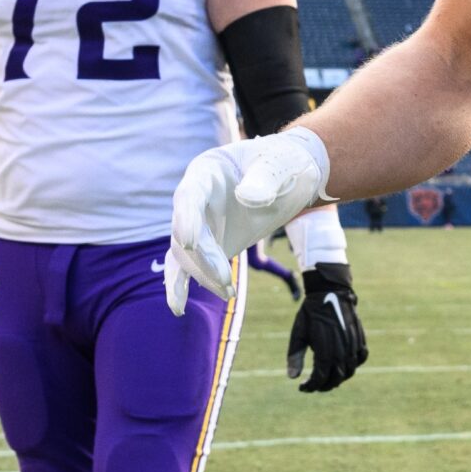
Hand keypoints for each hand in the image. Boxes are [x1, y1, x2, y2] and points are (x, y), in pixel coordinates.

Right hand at [165, 129, 331, 314]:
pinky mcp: (208, 243)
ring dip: (204, 274)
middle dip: (204, 258)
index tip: (188, 242)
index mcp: (208, 171)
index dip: (186, 218)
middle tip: (226, 280)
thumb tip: (248, 199)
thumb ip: (264, 180)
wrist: (291, 175)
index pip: (190, 196)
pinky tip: (178, 308)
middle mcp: (196, 197)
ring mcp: (200, 221)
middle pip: (187, 230)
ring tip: (229, 291)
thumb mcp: (279, 166)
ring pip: (186, 253)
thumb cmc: (284, 163)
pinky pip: (188, 264)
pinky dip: (183, 284)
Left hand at [288, 262, 367, 391]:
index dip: (311, 386)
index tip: (303, 387)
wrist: (330, 292)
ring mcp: (352, 345)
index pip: (320, 378)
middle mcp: (341, 351)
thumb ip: (295, 356)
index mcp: (324, 351)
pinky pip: (361, 357)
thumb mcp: (298, 334)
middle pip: (336, 378)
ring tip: (329, 377)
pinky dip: (354, 364)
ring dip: (340, 378)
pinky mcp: (360, 338)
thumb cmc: (311, 313)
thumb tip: (292, 377)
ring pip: (350, 370)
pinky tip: (345, 363)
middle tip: (315, 385)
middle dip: (324, 385)